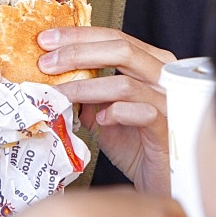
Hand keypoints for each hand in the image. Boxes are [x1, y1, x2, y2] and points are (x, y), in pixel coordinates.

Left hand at [37, 27, 175, 193]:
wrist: (159, 180)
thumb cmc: (137, 145)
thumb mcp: (105, 112)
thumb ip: (88, 92)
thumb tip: (54, 76)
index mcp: (152, 64)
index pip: (115, 37)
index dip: (79, 36)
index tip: (46, 40)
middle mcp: (164, 76)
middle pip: (122, 50)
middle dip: (78, 53)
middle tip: (46, 64)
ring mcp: (169, 101)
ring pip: (125, 84)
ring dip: (86, 88)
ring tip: (60, 96)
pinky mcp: (168, 128)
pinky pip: (142, 113)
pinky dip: (116, 113)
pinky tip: (99, 121)